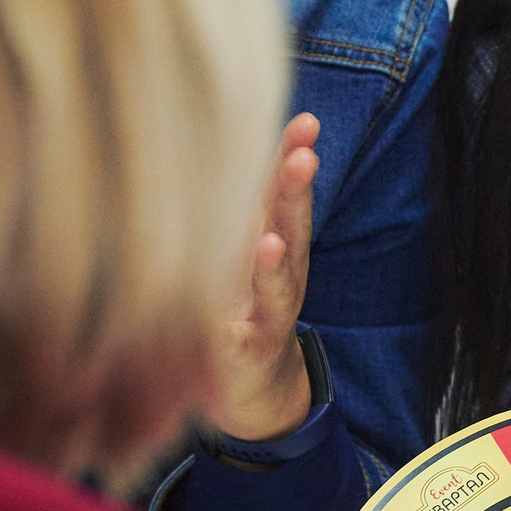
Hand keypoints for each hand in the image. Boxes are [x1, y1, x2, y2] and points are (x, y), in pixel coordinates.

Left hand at [210, 114, 319, 443]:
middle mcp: (279, 272)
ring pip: (280, 273)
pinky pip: (256, 322)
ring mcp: (270, 310)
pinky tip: (259, 270)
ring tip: (279, 223)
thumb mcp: (236, 258)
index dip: (291, 157)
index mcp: (270, 243)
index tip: (305, 120)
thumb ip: (237, 213)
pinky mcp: (252, 346)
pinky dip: (258, 299)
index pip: (280, 193)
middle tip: (305, 150)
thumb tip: (204, 146)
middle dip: (295, 188)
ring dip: (281, 244)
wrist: (255, 390)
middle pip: (289, 224)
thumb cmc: (240, 311)